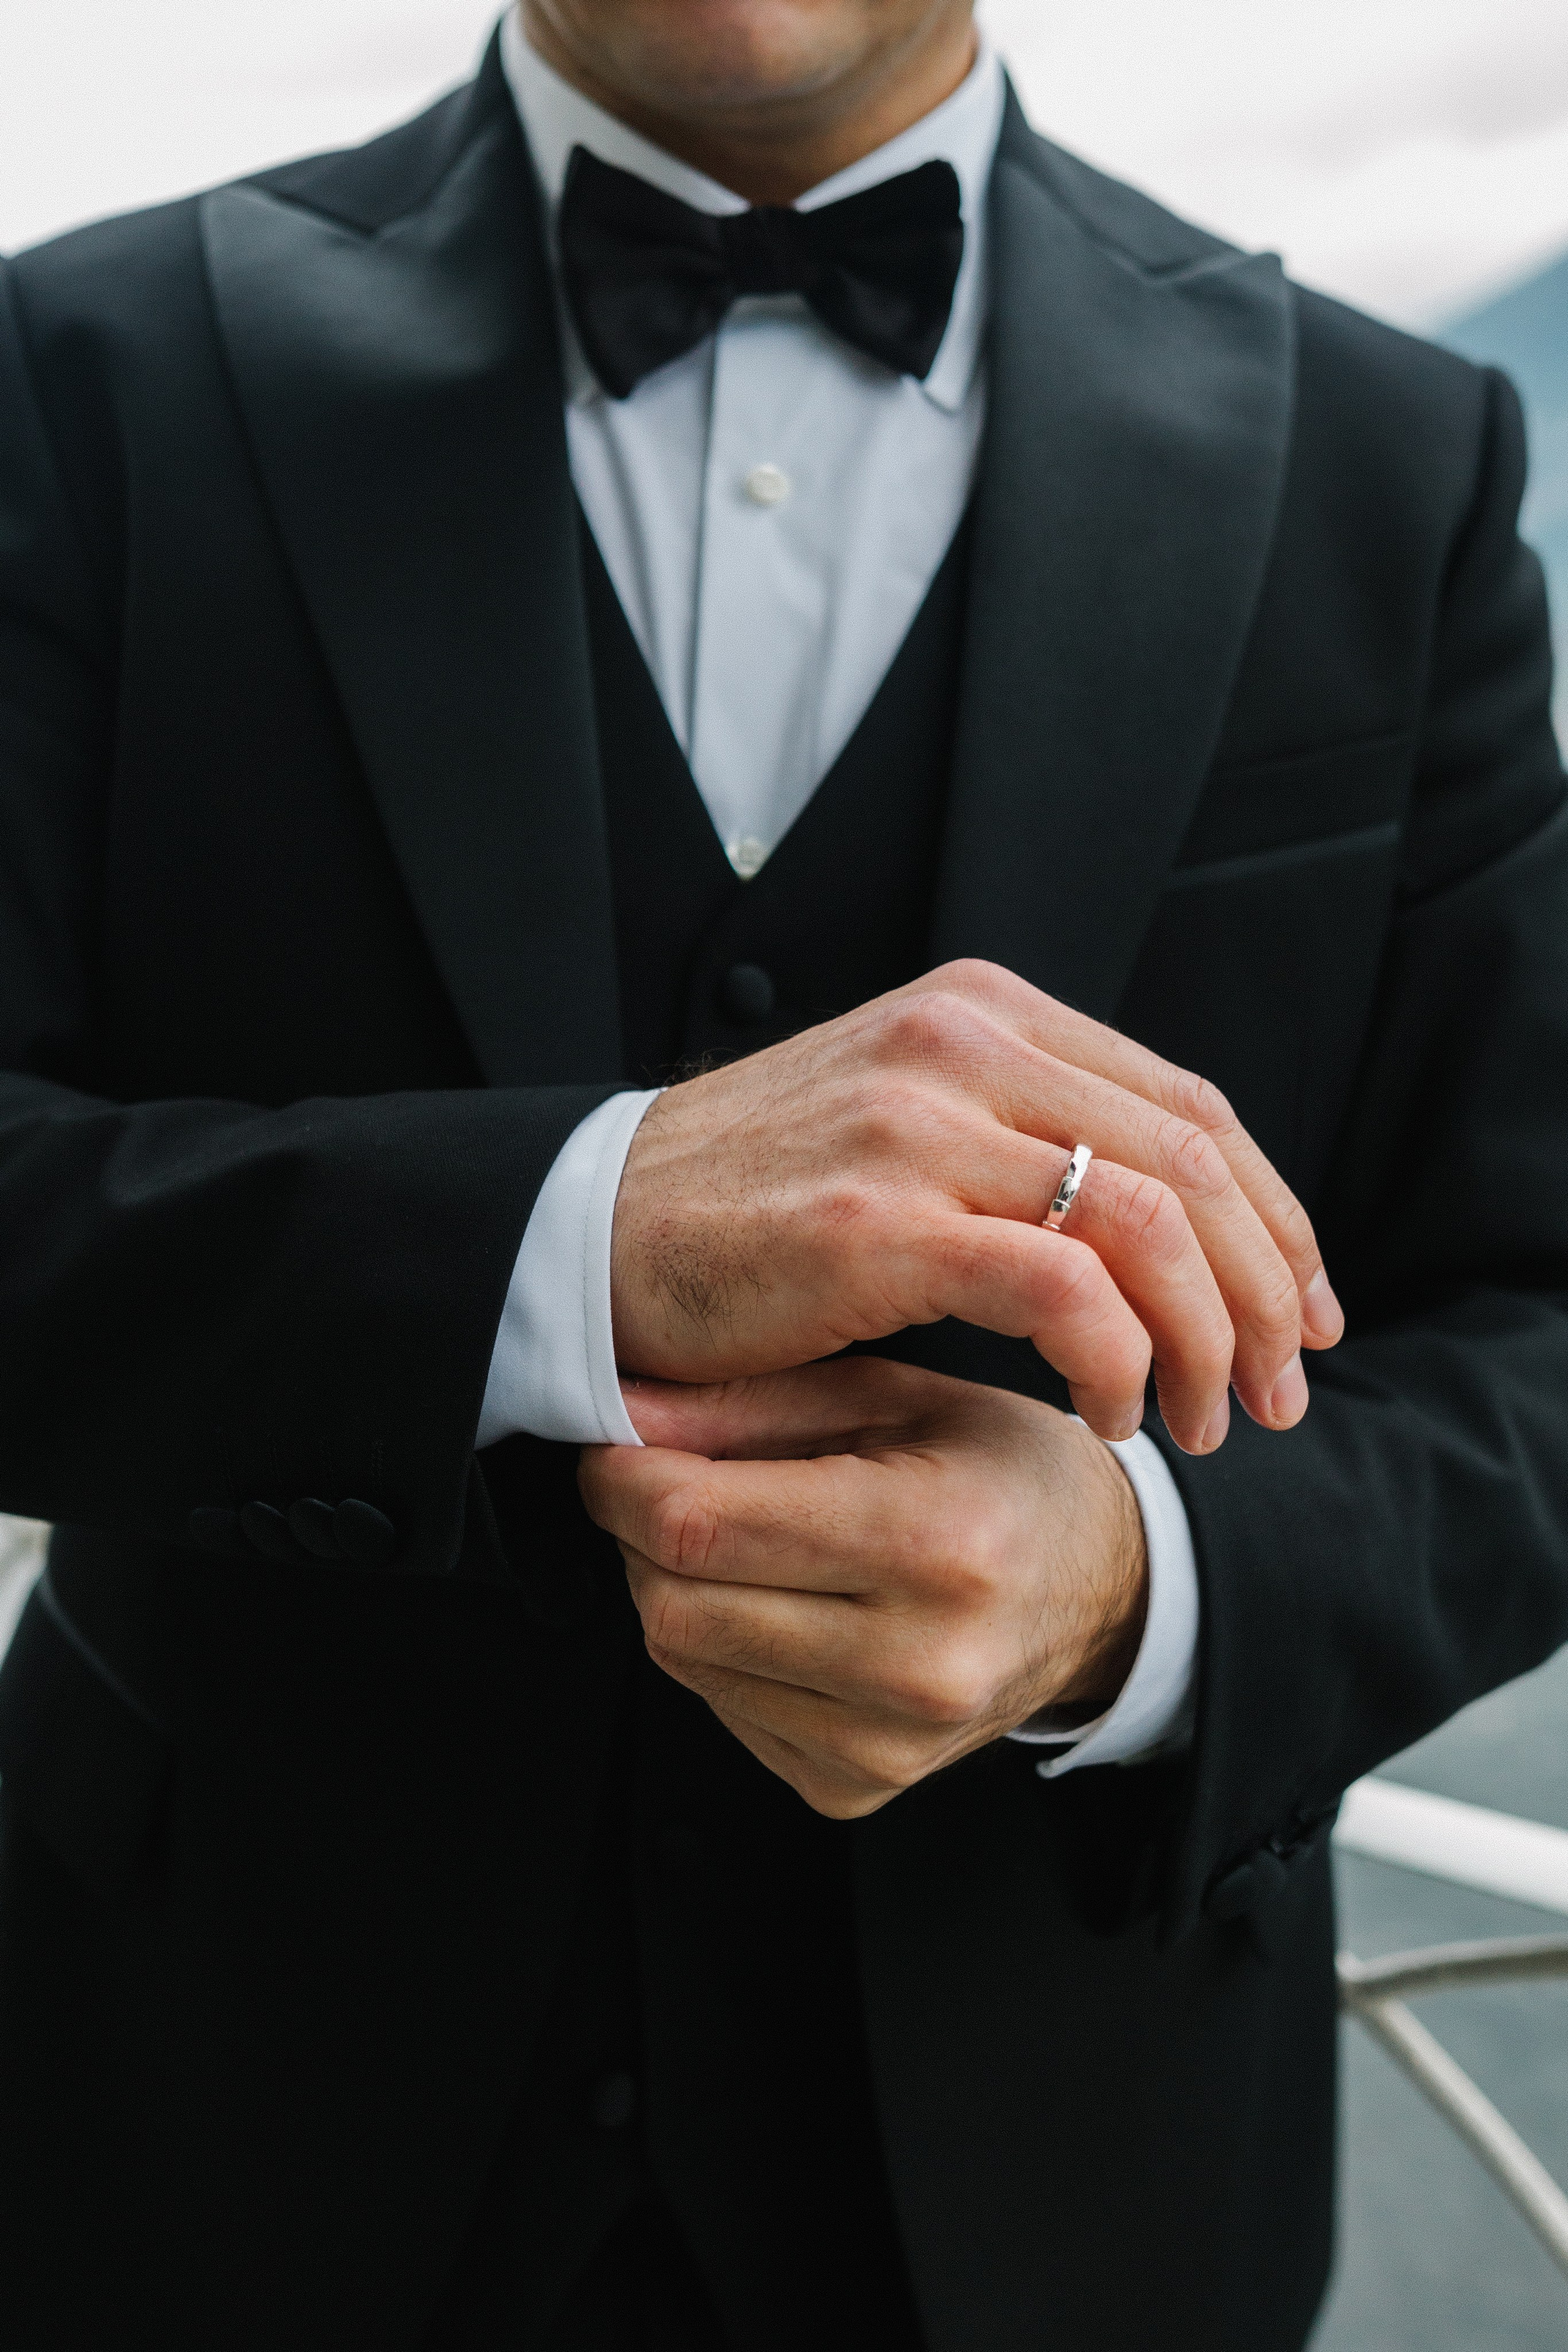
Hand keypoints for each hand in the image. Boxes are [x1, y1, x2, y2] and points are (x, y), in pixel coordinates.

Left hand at [579, 1356, 1149, 1820]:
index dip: (622, 1479)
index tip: (610, 1442)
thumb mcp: (894, 1393)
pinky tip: (781, 1604)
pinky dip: (722, 1648)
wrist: (1100, 1590)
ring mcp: (887, 1745)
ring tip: (742, 1536)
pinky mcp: (854, 1787)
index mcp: (937, 1541)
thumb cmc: (996, 1469)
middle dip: (640, 1534)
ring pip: (683, 1659)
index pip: (701, 1526)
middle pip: (673, 1604)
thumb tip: (615, 1410)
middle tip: (669, 1480)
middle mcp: (919, 1663)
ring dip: (677, 1589)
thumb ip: (752, 1403)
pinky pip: (720, 1707)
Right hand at [611, 959, 1340, 1455]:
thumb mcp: (908, 1133)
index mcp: (984, 1014)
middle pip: (1193, 1157)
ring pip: (1147, 1218)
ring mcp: (917, 1125)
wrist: (587, 1232)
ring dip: (1207, 1336)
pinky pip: (1060, 1284)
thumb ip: (1024, 1142)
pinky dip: (1115, 1358)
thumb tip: (1166, 1226)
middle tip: (1284, 1387)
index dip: (1274, 1215)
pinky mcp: (874, 1221)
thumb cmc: (749, 1207)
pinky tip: (1110, 1415)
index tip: (1305, 1312)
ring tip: (1208, 1424)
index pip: (1189, 1105)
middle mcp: (963, 1045)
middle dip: (1267, 1287)